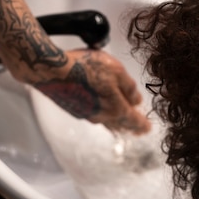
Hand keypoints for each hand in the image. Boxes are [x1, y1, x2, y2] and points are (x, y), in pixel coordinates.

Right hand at [33, 49, 150, 133]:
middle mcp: (101, 116)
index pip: (133, 120)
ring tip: (122, 125)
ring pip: (106, 121)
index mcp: (116, 108)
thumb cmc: (85, 68)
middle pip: (120, 123)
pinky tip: (101, 112)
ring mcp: (86, 113)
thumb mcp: (116, 71)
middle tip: (138, 130)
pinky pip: (94, 115)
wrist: (51, 70)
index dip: (142, 124)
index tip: (148, 129)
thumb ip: (129, 88)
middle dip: (130, 126)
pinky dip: (102, 116)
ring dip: (116, 123)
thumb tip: (137, 101)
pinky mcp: (73, 108)